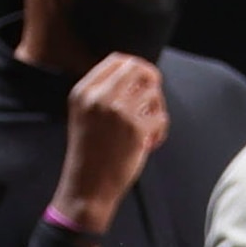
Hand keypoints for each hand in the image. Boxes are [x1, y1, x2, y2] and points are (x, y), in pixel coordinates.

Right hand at [52, 52, 170, 233]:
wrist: (86, 186)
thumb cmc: (90, 153)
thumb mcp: (85, 115)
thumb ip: (104, 94)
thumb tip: (139, 75)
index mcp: (83, 91)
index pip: (117, 60)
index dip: (137, 68)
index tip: (144, 81)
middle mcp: (99, 96)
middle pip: (138, 68)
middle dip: (152, 82)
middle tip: (153, 101)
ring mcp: (117, 111)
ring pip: (153, 93)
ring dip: (157, 110)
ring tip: (148, 129)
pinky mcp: (135, 129)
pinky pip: (161, 118)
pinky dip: (160, 132)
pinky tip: (149, 144)